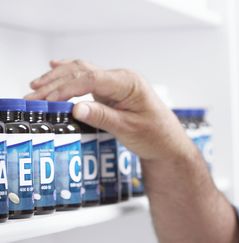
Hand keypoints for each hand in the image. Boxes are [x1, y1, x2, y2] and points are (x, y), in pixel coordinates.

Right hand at [25, 59, 194, 161]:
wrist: (168, 142)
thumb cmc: (156, 135)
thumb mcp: (128, 129)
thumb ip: (102, 117)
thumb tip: (76, 108)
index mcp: (129, 83)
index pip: (91, 78)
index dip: (66, 88)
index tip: (47, 98)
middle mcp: (122, 78)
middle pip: (83, 72)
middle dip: (56, 83)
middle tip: (34, 95)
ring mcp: (116, 83)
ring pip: (82, 72)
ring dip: (58, 79)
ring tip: (36, 87)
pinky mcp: (112, 91)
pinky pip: (87, 79)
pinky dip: (69, 77)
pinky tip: (54, 68)